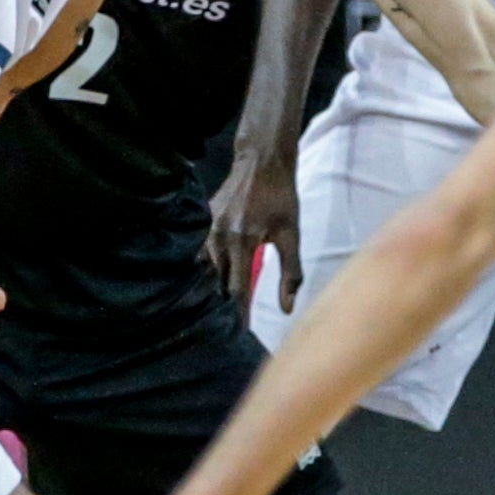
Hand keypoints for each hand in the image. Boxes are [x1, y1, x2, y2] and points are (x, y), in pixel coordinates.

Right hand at [207, 130, 301, 309]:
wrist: (261, 161)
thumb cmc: (282, 197)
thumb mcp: (292, 234)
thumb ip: (291, 273)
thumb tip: (287, 308)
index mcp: (243, 241)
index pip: (237, 289)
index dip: (240, 313)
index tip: (241, 333)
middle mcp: (220, 237)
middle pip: (219, 283)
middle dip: (226, 305)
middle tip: (231, 327)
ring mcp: (208, 228)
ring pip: (208, 269)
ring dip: (216, 288)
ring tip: (221, 309)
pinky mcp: (204, 221)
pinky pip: (202, 253)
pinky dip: (209, 269)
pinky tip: (214, 280)